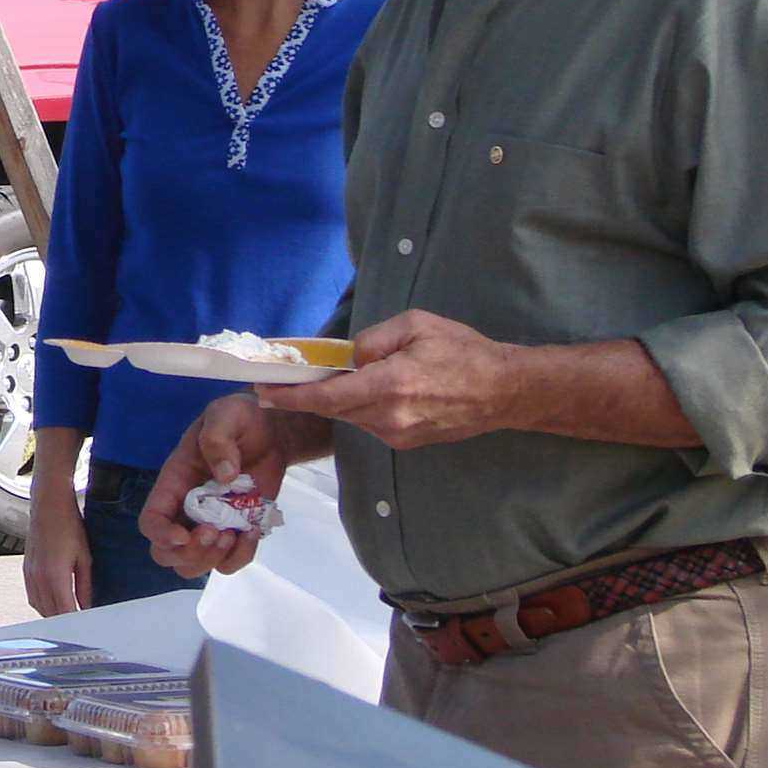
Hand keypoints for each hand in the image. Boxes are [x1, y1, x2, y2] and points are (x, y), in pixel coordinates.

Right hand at [23, 497, 93, 615]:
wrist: (48, 504)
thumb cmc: (69, 526)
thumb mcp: (84, 557)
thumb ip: (85, 586)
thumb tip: (87, 606)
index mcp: (55, 576)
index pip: (65, 612)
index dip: (76, 623)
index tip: (86, 628)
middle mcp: (39, 578)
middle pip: (50, 614)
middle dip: (65, 622)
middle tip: (80, 625)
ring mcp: (30, 574)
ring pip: (39, 608)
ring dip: (53, 615)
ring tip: (69, 617)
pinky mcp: (26, 569)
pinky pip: (32, 597)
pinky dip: (42, 605)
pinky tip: (54, 604)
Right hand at [136, 392, 309, 578]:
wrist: (272, 430)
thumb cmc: (240, 418)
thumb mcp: (226, 414)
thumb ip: (218, 438)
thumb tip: (224, 477)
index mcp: (174, 483)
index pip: (150, 520)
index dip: (161, 534)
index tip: (184, 535)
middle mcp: (187, 510)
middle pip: (167, 554)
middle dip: (189, 554)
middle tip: (216, 532)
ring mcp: (212, 524)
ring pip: (194, 565)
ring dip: (212, 558)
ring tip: (234, 532)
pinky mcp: (238, 531)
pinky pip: (230, 562)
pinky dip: (240, 556)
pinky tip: (253, 530)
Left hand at [264, 310, 521, 449]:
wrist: (504, 391)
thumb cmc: (463, 351)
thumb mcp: (416, 325)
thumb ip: (374, 340)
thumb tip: (350, 357)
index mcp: (389, 386)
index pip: (327, 396)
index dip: (291, 395)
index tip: (263, 390)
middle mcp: (389, 418)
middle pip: (333, 409)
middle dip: (303, 396)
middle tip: (277, 382)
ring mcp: (398, 434)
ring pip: (351, 417)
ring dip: (333, 401)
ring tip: (317, 380)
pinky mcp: (407, 442)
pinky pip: (369, 423)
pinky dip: (357, 407)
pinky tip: (358, 390)